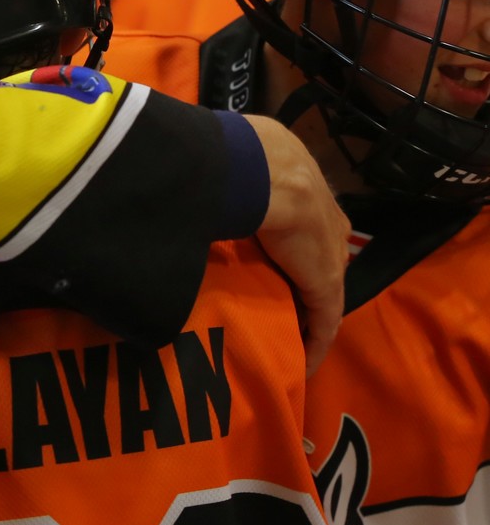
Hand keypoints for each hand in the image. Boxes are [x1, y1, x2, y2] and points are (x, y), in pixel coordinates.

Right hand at [243, 114, 350, 376]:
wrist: (261, 170)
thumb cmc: (239, 159)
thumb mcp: (241, 165)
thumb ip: (231, 180)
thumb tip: (192, 182)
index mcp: (306, 190)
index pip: (305, 227)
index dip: (291, 250)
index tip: (272, 268)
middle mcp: (328, 222)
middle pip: (319, 259)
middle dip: (303, 282)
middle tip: (279, 306)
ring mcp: (331, 253)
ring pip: (322, 290)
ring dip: (307, 313)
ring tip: (288, 335)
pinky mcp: (326, 283)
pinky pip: (323, 320)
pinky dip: (314, 343)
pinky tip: (303, 364)